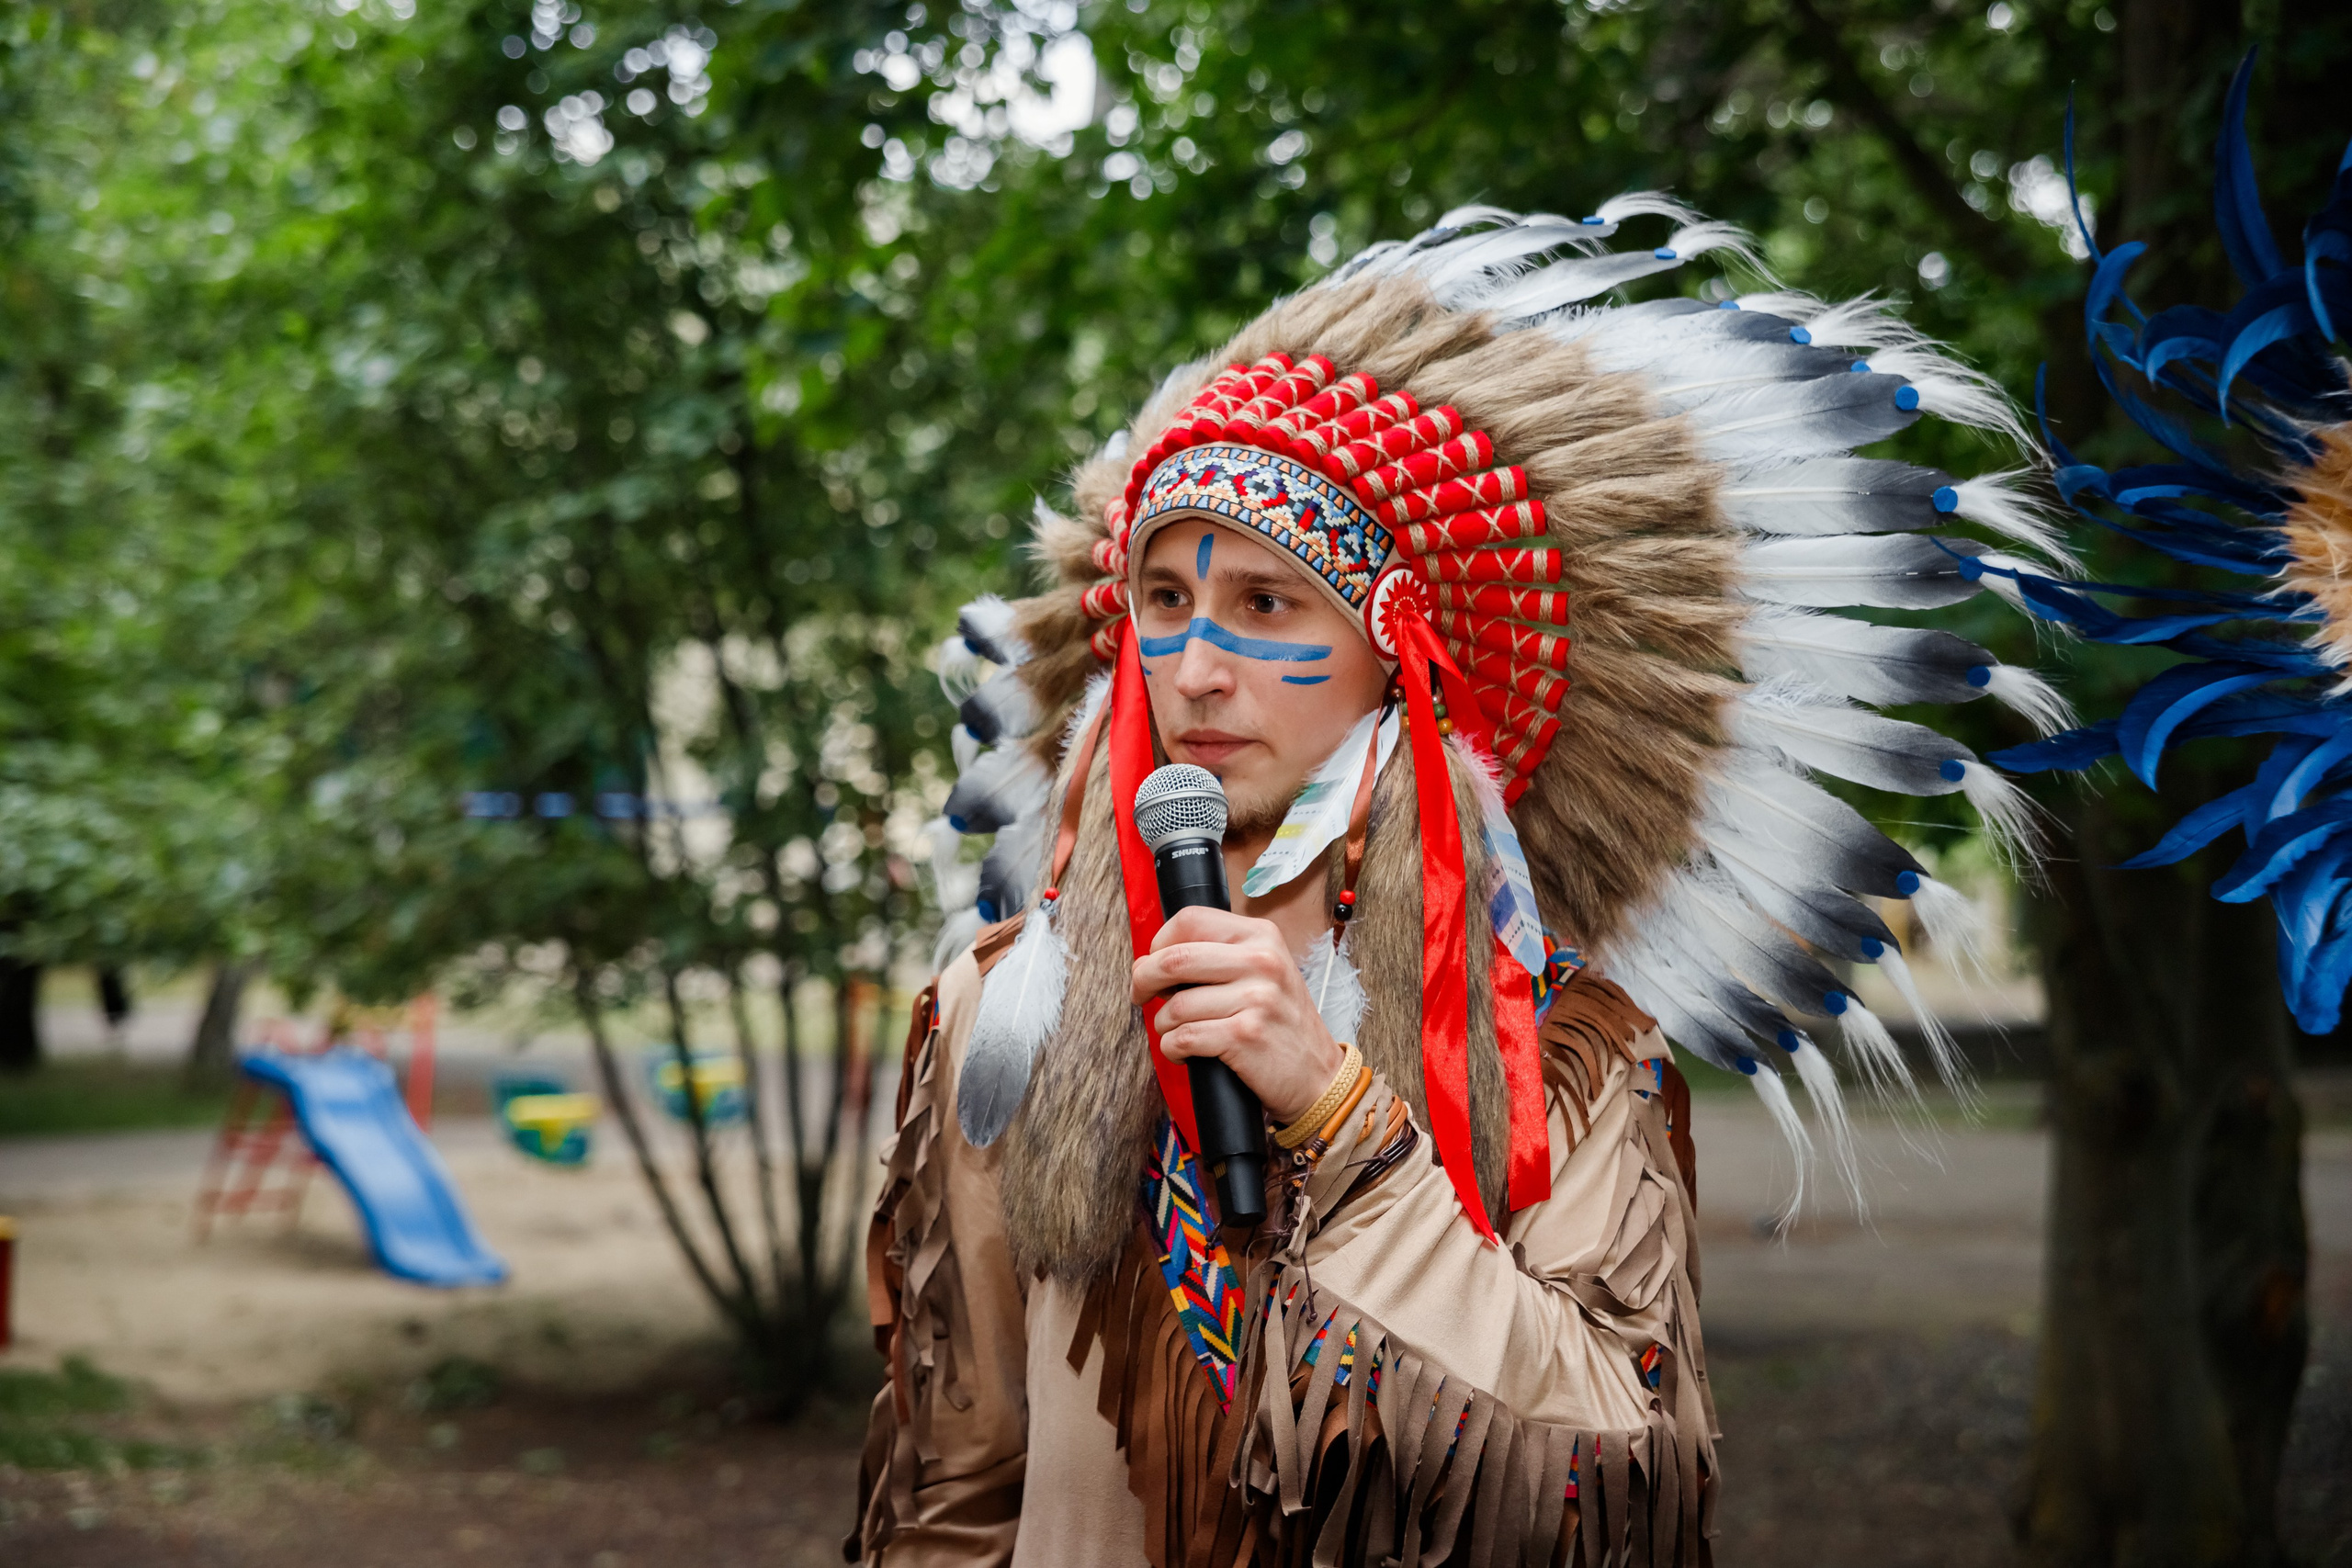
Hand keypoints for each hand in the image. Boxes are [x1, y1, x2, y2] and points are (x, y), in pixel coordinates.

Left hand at [1131, 905, 1345, 1121]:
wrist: (1318, 1075)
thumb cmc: (1280, 1025)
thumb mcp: (1262, 974)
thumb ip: (1216, 958)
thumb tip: (1149, 961)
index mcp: (1261, 936)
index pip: (1190, 919)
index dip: (1159, 942)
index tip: (1152, 964)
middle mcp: (1262, 961)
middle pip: (1174, 958)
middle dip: (1144, 980)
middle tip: (1141, 996)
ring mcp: (1256, 998)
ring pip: (1175, 1005)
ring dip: (1163, 1025)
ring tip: (1177, 1033)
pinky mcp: (1245, 1035)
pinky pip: (1183, 1037)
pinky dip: (1173, 1049)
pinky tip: (1185, 1053)